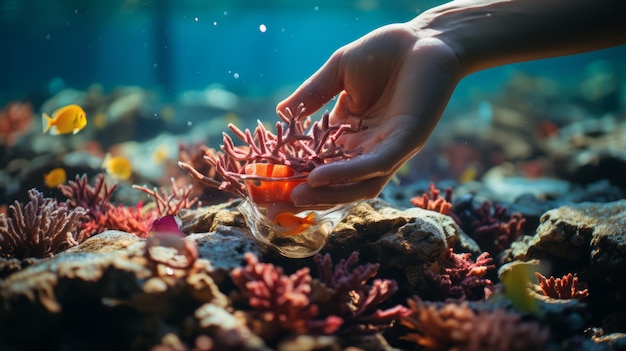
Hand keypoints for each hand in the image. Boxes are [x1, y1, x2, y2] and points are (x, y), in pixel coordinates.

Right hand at [276, 21, 462, 208]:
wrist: (423, 36)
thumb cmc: (384, 52)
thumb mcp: (337, 73)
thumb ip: (312, 95)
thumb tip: (280, 114)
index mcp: (353, 133)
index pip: (323, 161)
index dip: (299, 175)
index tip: (271, 185)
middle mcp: (370, 147)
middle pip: (339, 182)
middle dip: (311, 196)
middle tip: (279, 205)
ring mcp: (389, 147)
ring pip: (358, 184)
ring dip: (328, 194)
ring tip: (298, 197)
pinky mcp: (407, 141)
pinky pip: (375, 165)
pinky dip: (347, 173)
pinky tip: (318, 176)